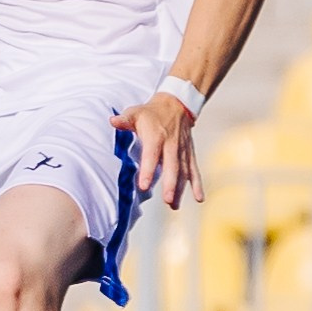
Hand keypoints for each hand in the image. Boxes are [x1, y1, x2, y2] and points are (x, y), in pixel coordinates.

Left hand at [115, 92, 200, 208]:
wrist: (177, 104)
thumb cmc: (151, 112)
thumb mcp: (136, 112)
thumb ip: (125, 120)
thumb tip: (112, 121)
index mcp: (156, 136)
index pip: (151, 155)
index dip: (148, 170)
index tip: (144, 186)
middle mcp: (171, 145)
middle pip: (172, 167)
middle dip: (170, 184)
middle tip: (167, 200)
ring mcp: (182, 150)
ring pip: (183, 172)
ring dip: (181, 189)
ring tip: (174, 205)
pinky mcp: (189, 153)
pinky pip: (194, 170)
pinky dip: (197, 183)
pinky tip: (199, 198)